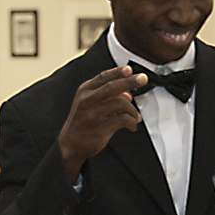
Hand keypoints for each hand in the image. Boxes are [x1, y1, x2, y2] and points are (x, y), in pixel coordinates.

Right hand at [57, 66, 144, 183]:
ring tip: (136, 116)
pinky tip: (132, 125)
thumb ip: (106, 96)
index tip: (129, 69)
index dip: (118, 72)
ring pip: (121, 103)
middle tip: (143, 79)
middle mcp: (88, 99)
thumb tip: (127, 93)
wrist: (70, 144)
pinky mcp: (101, 127)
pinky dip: (131, 122)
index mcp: (85, 91)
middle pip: (113, 86)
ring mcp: (94, 113)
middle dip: (130, 81)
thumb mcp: (88, 104)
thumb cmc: (82, 122)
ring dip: (133, 109)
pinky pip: (123, 119)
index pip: (104, 77)